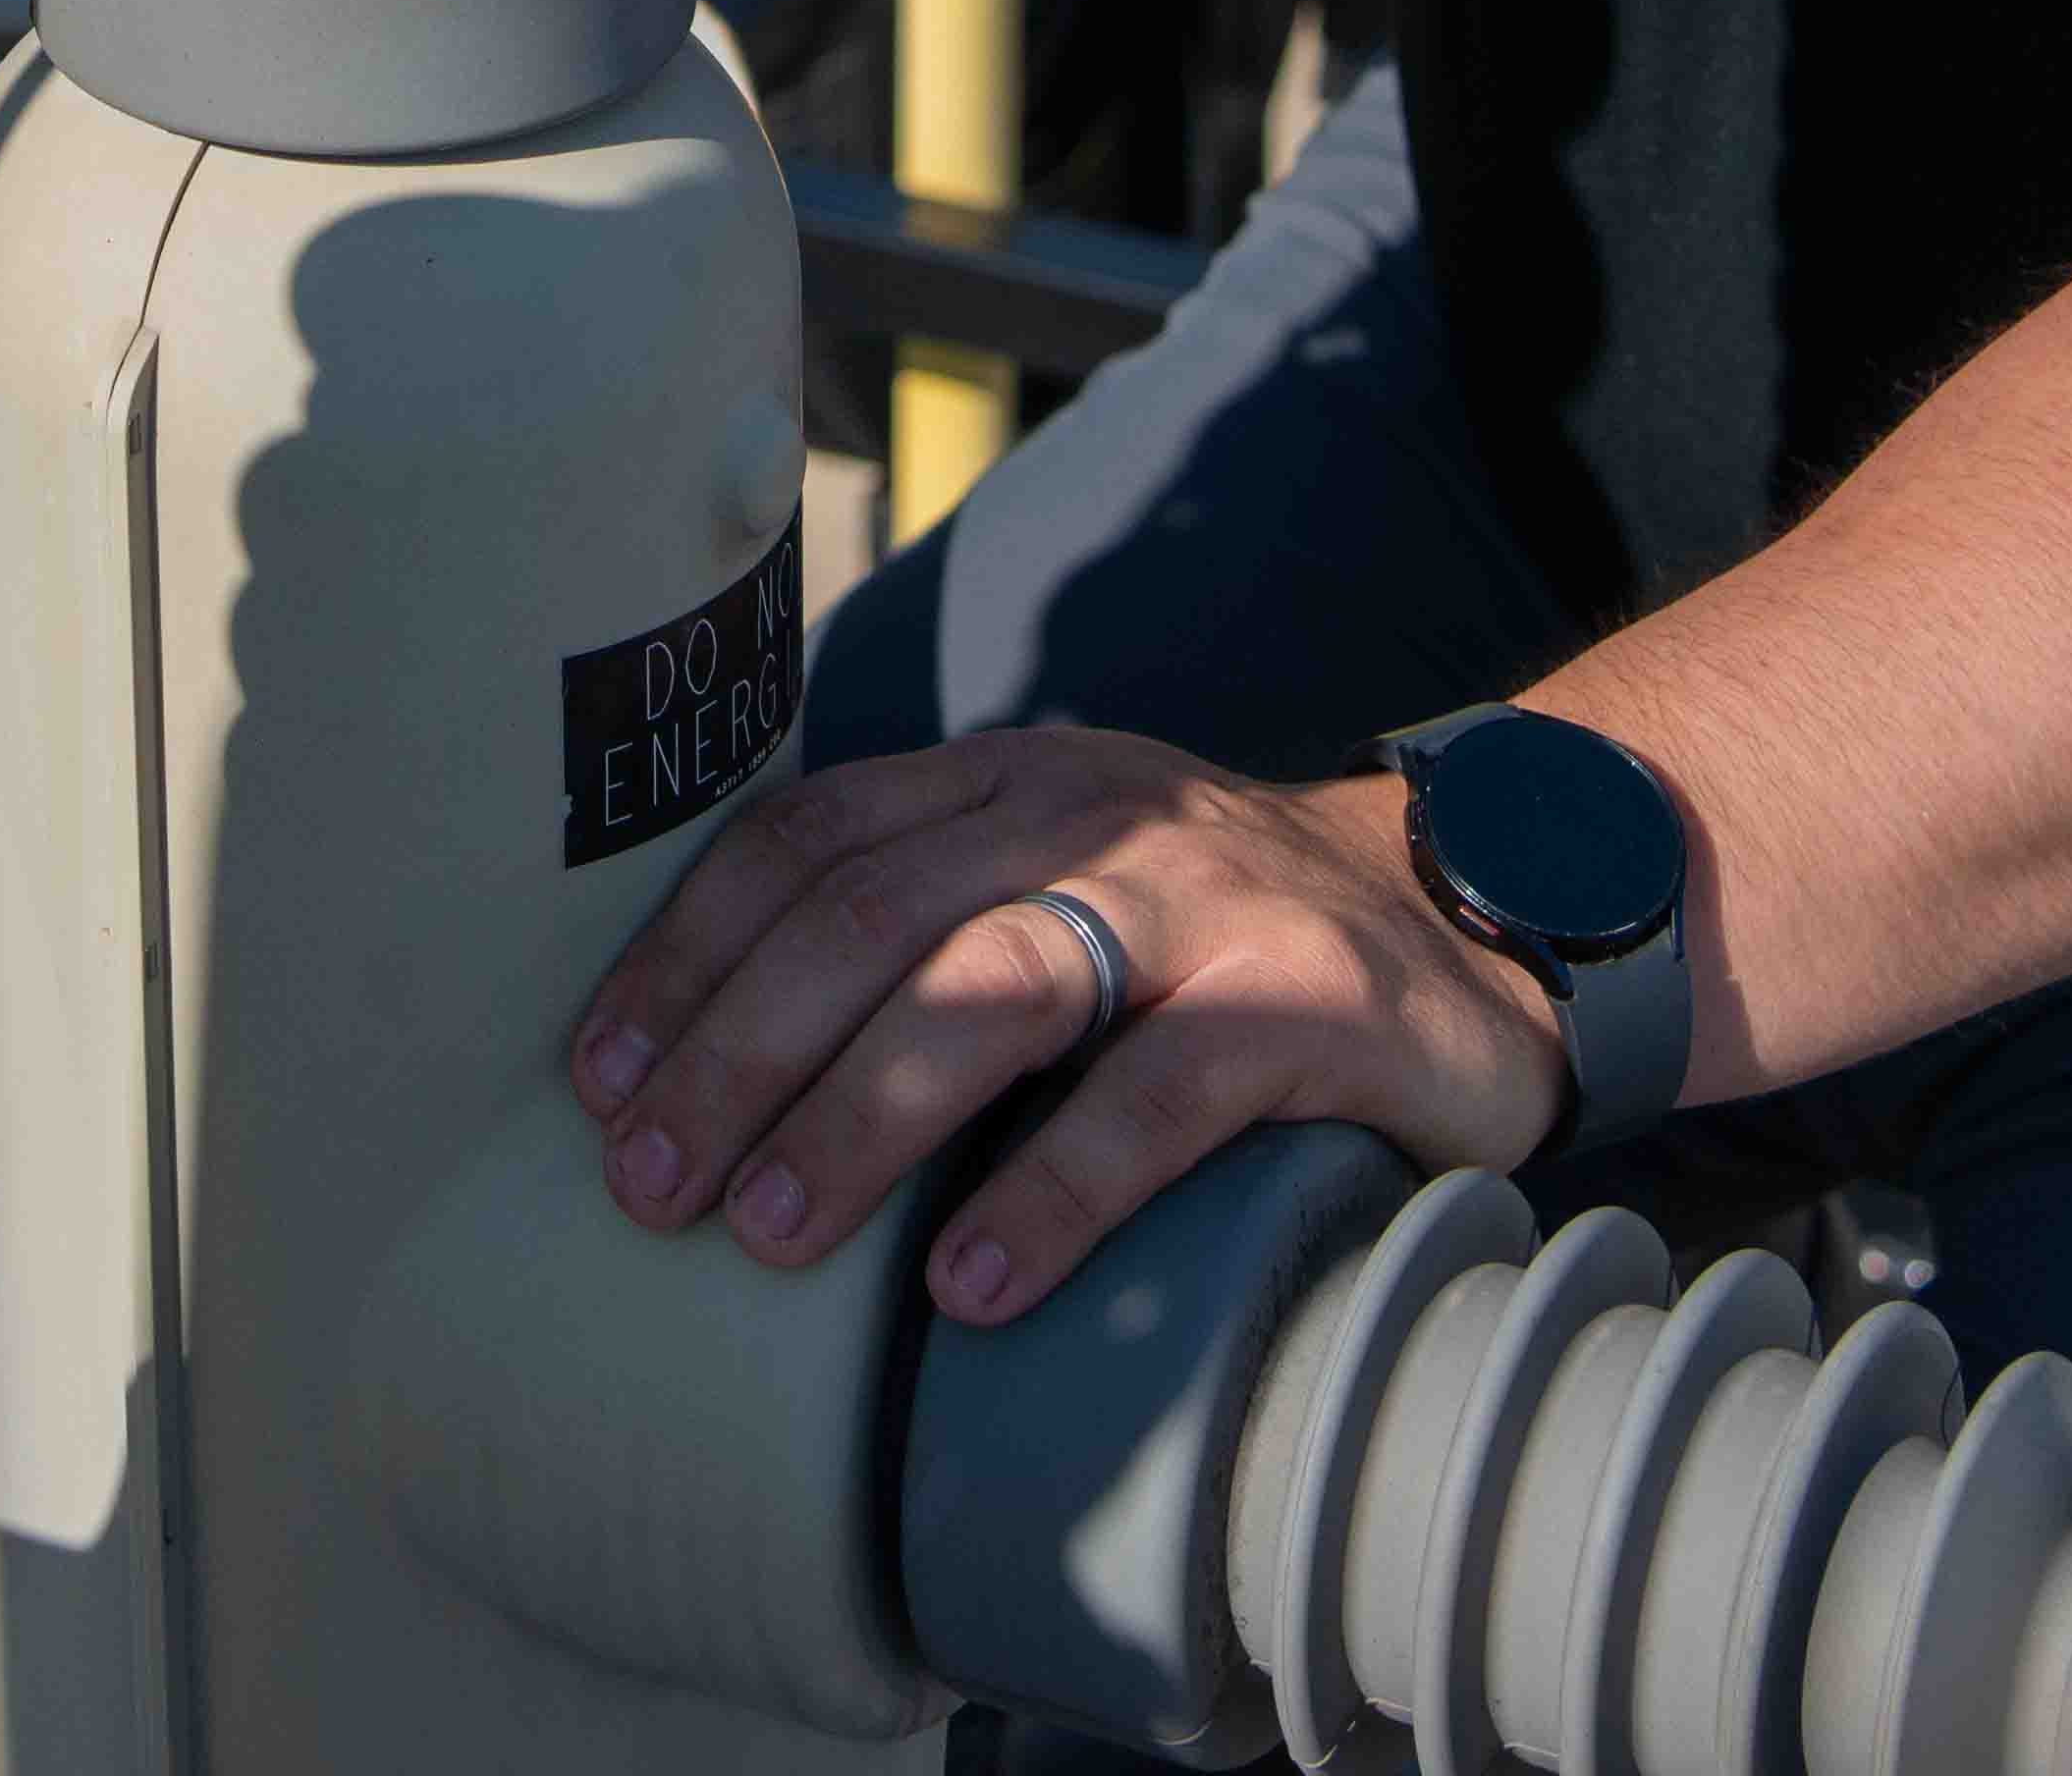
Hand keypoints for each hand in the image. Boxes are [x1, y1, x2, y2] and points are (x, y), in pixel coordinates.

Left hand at [565, 729, 1559, 1321]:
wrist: (1475, 946)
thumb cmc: (1214, 956)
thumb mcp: (1064, 897)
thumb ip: (928, 934)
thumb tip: (707, 1079)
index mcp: (1007, 779)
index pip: (807, 837)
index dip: (687, 954)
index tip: (596, 1082)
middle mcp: (1093, 809)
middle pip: (871, 914)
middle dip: (737, 1052)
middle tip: (651, 1185)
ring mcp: (1205, 895)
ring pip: (994, 982)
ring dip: (859, 1115)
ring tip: (769, 1236)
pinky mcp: (1309, 997)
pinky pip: (1160, 1093)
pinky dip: (1053, 1192)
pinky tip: (973, 1291)